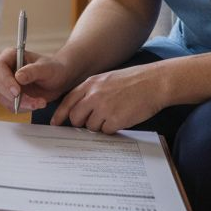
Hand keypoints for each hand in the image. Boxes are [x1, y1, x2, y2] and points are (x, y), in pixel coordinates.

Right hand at [0, 47, 74, 112]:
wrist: (59, 80)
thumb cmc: (53, 69)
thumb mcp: (46, 68)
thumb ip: (32, 71)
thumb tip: (18, 77)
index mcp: (11, 56)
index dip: (5, 79)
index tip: (17, 91)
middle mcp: (5, 69)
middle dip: (13, 96)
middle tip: (32, 102)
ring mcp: (6, 84)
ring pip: (3, 97)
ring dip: (21, 104)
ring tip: (41, 102)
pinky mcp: (10, 96)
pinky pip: (10, 106)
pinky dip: (24, 108)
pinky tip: (37, 104)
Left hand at [49, 63, 168, 131]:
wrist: (154, 82)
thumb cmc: (133, 81)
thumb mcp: (107, 79)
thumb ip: (92, 91)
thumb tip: (80, 108)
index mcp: (90, 84)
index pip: (68, 101)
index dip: (60, 114)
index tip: (56, 124)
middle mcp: (94, 96)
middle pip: (75, 117)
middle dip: (81, 123)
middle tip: (93, 121)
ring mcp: (103, 108)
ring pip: (91, 127)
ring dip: (100, 126)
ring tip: (114, 115)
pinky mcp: (115, 120)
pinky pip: (106, 131)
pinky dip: (112, 129)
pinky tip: (122, 118)